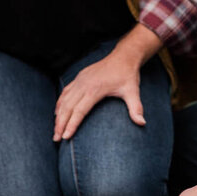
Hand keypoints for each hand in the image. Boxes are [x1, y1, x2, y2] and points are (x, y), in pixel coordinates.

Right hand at [53, 24, 162, 140]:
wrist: (123, 57)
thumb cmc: (127, 75)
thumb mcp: (133, 91)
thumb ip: (136, 108)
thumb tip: (142, 123)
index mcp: (95, 89)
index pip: (79, 110)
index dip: (71, 124)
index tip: (65, 137)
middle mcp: (84, 84)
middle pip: (67, 107)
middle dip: (60, 124)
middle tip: (55, 139)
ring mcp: (80, 80)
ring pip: (64, 100)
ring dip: (58, 115)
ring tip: (55, 130)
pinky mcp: (79, 77)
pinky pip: (65, 92)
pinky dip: (60, 103)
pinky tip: (57, 113)